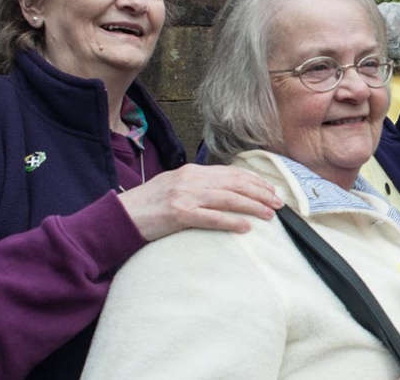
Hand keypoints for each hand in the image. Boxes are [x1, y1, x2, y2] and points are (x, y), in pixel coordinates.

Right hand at [117, 163, 282, 240]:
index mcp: (192, 171)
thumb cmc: (149, 205)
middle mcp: (191, 179)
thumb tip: (226, 192)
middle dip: (260, 192)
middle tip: (279, 202)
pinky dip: (231, 221)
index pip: (231, 173)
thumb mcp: (175, 187)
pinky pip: (212, 218)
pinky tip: (246, 227)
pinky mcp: (179, 214)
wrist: (120, 216)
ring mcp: (185, 196)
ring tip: (270, 214)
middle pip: (235, 184)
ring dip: (253, 206)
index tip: (271, 189)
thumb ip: (199, 186)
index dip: (254, 181)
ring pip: (228, 199)